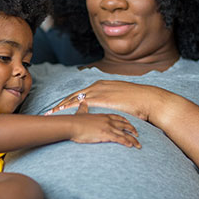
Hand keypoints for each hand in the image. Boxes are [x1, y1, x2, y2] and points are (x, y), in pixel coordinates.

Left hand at [46, 80, 160, 120]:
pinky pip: (80, 103)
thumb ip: (113, 101)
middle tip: (50, 111)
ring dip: (61, 106)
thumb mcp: (122, 98)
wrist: (148, 99)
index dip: (70, 100)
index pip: (81, 93)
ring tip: (51, 114)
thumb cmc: (138, 101)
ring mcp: (98, 91)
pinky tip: (62, 113)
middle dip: (61, 103)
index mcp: (102, 85)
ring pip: (74, 99)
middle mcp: (97, 86)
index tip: (61, 107)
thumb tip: (110, 108)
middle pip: (74, 95)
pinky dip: (69, 108)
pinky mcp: (101, 98)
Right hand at [67, 101, 140, 147]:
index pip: (118, 117)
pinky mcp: (105, 134)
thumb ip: (83, 108)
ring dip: (133, 139)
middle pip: (124, 125)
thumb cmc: (74, 121)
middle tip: (138, 134)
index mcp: (103, 115)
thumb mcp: (81, 112)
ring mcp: (108, 127)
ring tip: (138, 145)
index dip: (125, 121)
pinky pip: (119, 139)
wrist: (71, 125)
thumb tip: (82, 103)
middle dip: (132, 129)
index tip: (130, 124)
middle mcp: (108, 120)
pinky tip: (131, 146)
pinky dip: (126, 142)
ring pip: (124, 133)